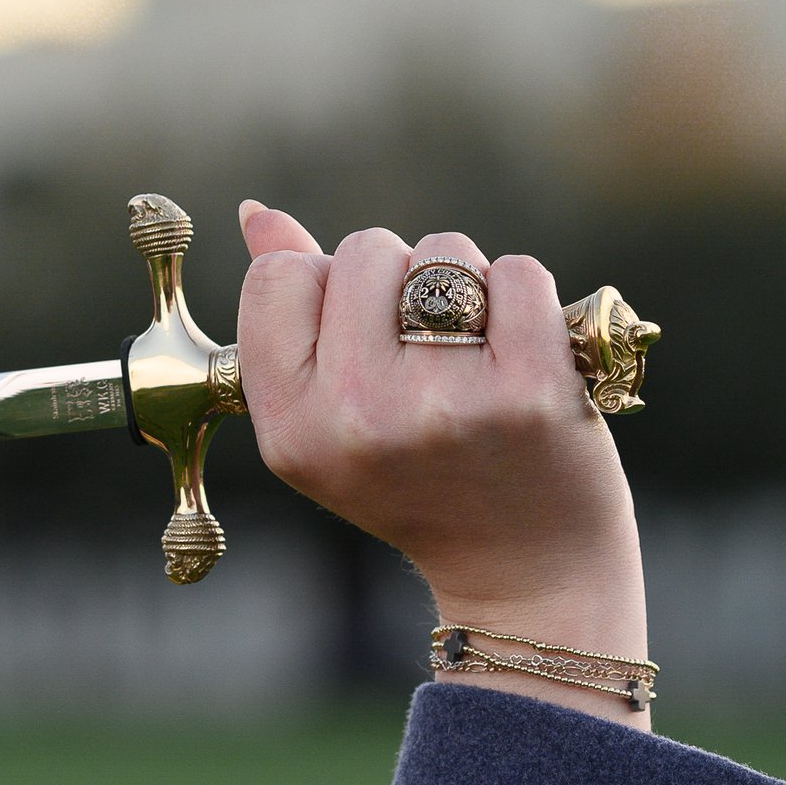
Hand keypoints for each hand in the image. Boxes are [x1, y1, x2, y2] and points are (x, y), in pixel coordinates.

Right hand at [235, 201, 649, 722]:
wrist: (526, 570)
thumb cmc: (422, 482)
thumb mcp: (331, 422)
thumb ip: (289, 318)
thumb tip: (255, 214)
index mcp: (292, 429)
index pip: (277, 280)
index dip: (324, 289)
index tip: (360, 337)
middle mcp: (358, 418)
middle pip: (363, 251)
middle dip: (398, 283)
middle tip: (425, 356)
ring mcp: (444, 404)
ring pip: (442, 253)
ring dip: (464, 285)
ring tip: (473, 357)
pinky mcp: (530, 391)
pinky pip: (516, 273)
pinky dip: (524, 298)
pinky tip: (522, 356)